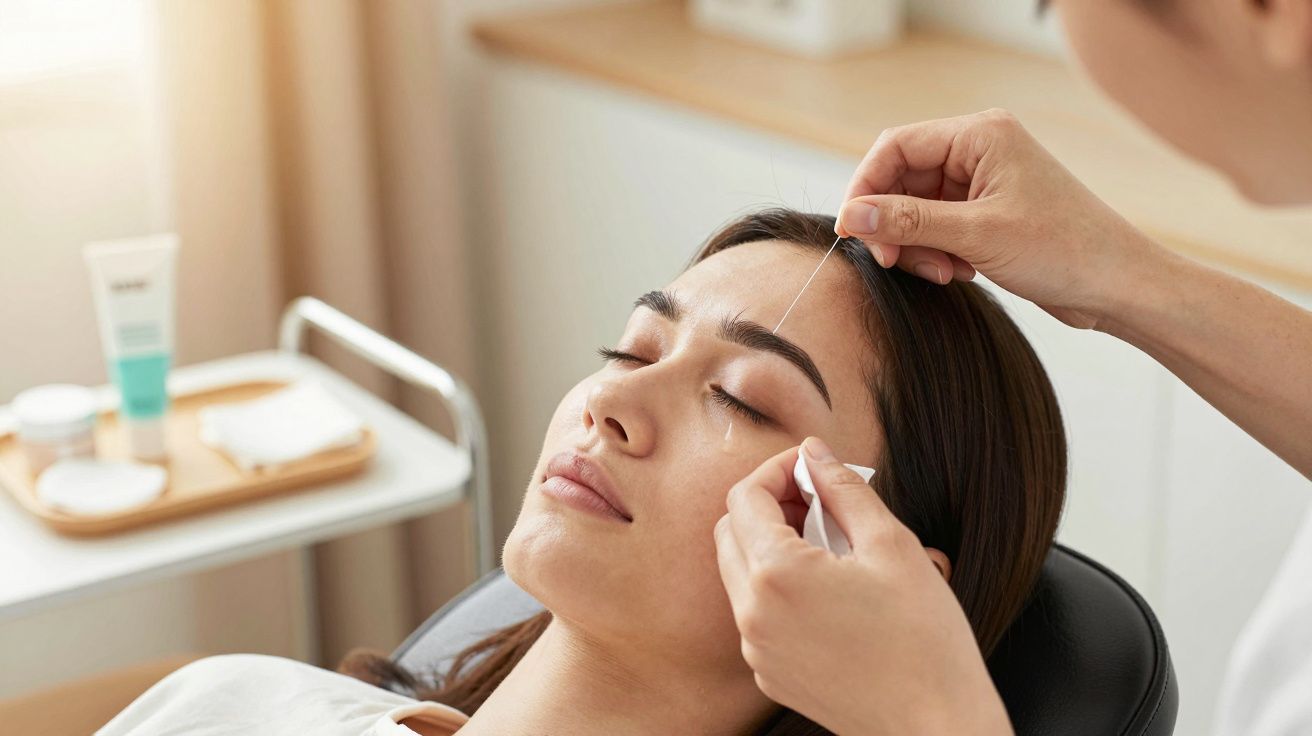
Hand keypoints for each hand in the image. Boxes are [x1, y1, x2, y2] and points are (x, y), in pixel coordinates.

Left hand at [714, 437, 1012, 735]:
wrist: (935, 726)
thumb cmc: (925, 640)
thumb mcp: (891, 545)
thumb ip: (844, 489)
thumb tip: (815, 452)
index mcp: (775, 574)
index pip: (746, 496)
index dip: (779, 470)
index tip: (814, 468)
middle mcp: (752, 612)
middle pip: (731, 530)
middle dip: (770, 503)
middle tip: (821, 500)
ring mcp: (756, 647)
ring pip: (739, 571)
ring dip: (770, 543)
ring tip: (830, 541)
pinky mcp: (769, 672)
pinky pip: (755, 611)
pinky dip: (777, 585)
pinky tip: (828, 587)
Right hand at [837, 108, 1166, 329]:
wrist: (1117, 285)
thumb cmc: (1064, 250)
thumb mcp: (976, 236)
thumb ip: (908, 223)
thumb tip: (852, 216)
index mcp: (980, 135)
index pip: (895, 147)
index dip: (865, 187)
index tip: (852, 231)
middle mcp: (979, 151)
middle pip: (901, 180)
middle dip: (893, 224)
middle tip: (894, 261)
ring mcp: (982, 182)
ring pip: (915, 209)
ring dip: (917, 245)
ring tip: (943, 273)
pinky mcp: (986, 213)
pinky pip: (936, 228)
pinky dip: (936, 253)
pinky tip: (960, 273)